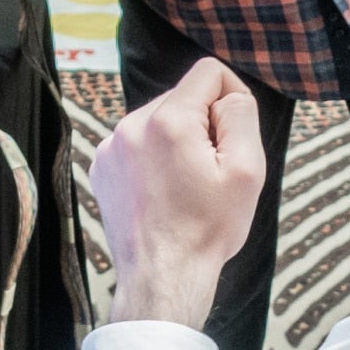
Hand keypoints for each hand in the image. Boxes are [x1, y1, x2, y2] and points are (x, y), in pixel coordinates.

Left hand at [91, 59, 267, 328]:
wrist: (162, 277)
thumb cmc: (207, 229)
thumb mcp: (247, 170)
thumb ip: (241, 116)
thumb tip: (229, 94)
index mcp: (168, 120)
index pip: (209, 72)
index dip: (231, 98)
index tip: (231, 137)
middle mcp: (132, 125)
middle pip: (182, 98)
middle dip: (202, 125)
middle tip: (209, 172)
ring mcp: (111, 146)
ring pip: (159, 121)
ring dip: (177, 142)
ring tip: (185, 187)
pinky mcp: (101, 166)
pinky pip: (138, 143)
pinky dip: (154, 159)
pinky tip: (163, 193)